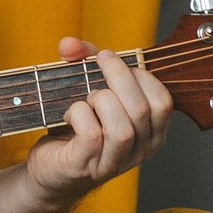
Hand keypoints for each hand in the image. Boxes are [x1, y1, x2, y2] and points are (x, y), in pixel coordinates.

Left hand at [22, 37, 171, 206]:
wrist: (49, 169)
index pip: (163, 101)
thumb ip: (82, 60)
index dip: (140, 74)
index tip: (114, 60)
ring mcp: (114, 163)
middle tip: (99, 61)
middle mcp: (139, 151)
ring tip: (86, 98)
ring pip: (122, 128)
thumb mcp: (85, 87)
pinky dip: (78, 115)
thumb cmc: (75, 127)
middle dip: (119, 76)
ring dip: (100, 101)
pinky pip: (91, 135)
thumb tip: (69, 43)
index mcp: (151, 132)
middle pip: (142, 110)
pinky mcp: (85, 168)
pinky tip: (69, 114)